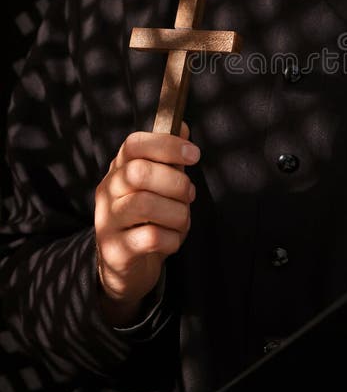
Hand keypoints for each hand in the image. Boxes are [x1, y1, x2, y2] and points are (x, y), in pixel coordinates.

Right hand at [94, 124, 199, 324]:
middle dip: (176, 183)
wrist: (125, 266)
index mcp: (118, 170)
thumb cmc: (146, 219)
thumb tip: (182, 125)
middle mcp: (107, 192)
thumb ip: (168, 158)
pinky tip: (173, 240)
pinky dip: (173, 239)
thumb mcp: (159, 185)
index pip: (133, 144)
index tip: (194, 154)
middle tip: (189, 195)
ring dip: (178, 213)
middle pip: (139, 172)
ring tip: (182, 219)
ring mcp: (107, 222)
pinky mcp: (115, 250)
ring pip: (145, 204)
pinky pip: (151, 238)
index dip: (167, 144)